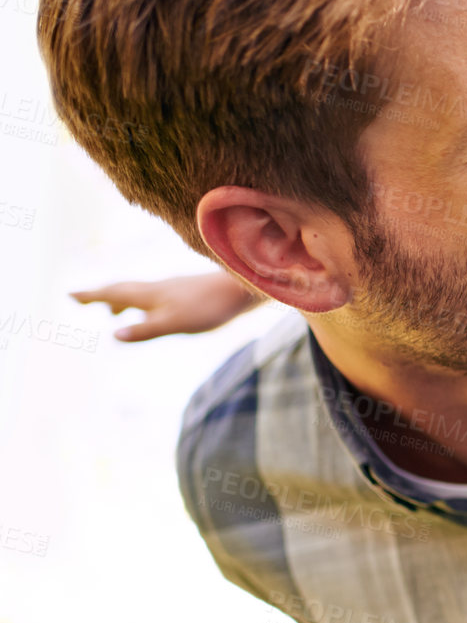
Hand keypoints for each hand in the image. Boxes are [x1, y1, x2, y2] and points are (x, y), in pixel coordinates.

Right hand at [70, 271, 262, 341]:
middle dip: (100, 295)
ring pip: (139, 291)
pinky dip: (142, 301)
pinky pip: (154, 294)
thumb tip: (113, 335)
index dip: (91, 295)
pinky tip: (152, 309)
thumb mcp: (174, 324)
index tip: (69, 294)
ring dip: (120, 299)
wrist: (242, 288)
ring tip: (111, 312)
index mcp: (150, 294)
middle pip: (123, 289)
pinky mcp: (187, 291)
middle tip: (81, 300)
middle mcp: (158, 287)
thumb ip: (144, 329)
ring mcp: (173, 288)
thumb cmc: (209, 307)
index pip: (113, 293)